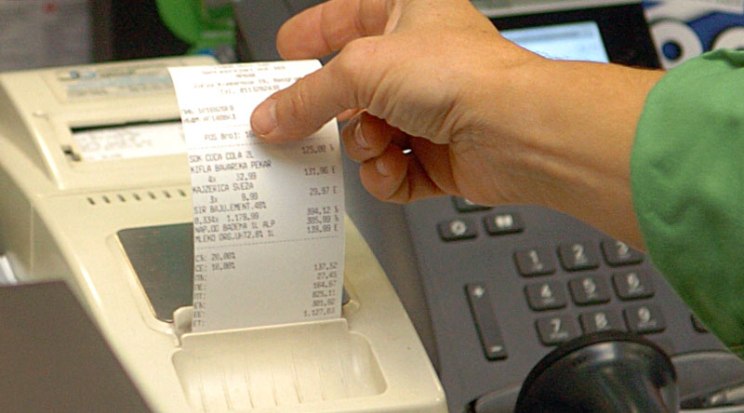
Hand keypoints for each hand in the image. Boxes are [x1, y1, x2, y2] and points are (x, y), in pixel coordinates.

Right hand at [250, 0, 663, 246]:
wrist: (515, 131)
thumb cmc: (464, 76)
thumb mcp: (362, 69)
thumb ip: (308, 96)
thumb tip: (271, 117)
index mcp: (405, 13)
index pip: (345, 17)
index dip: (311, 34)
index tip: (281, 54)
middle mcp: (419, 61)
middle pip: (350, 90)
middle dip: (330, 114)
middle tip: (298, 126)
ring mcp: (429, 110)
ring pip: (368, 137)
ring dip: (365, 146)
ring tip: (378, 141)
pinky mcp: (438, 156)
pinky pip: (393, 172)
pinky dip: (388, 176)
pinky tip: (396, 166)